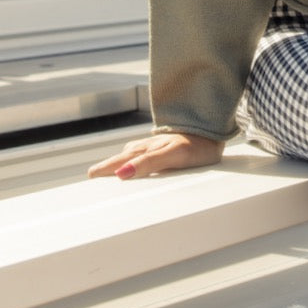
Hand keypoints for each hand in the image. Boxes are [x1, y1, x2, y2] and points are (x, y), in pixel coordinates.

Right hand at [87, 131, 224, 178]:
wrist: (216, 130)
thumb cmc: (197, 145)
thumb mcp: (172, 155)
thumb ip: (147, 163)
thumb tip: (121, 174)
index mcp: (146, 149)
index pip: (119, 162)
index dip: (105, 169)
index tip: (90, 176)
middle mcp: (149, 146)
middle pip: (123, 157)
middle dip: (108, 165)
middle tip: (93, 174)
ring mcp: (158, 144)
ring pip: (133, 153)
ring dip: (120, 161)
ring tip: (110, 169)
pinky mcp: (169, 145)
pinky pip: (145, 153)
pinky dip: (134, 157)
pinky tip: (138, 159)